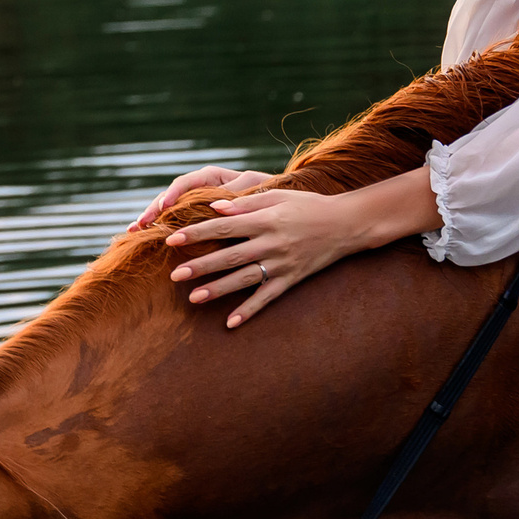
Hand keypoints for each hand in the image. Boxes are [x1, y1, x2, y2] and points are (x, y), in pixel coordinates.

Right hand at [127, 166, 274, 232]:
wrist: (276, 208)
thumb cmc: (269, 194)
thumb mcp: (257, 191)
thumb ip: (240, 195)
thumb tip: (219, 206)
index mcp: (213, 177)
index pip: (187, 182)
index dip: (174, 194)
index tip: (164, 206)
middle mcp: (200, 190)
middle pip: (171, 197)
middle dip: (153, 209)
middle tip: (139, 224)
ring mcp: (196, 205)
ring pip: (168, 210)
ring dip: (151, 219)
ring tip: (134, 230)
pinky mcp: (197, 220)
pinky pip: (176, 223)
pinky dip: (161, 230)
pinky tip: (146, 240)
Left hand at [165, 187, 369, 327]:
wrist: (346, 224)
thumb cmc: (309, 206)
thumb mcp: (278, 196)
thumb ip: (246, 203)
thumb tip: (214, 207)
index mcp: (266, 220)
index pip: (224, 227)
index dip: (197, 233)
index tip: (172, 239)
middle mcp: (272, 243)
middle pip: (229, 256)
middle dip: (201, 266)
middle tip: (175, 275)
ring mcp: (282, 264)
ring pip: (244, 279)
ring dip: (218, 289)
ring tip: (194, 297)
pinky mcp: (291, 279)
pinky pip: (267, 298)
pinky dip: (249, 310)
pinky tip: (231, 322)